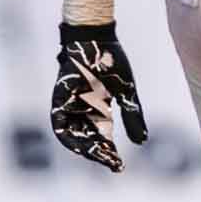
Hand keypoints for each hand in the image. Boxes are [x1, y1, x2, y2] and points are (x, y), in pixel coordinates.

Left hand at [51, 22, 148, 172]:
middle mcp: (81, 109)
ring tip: (101, 155)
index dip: (108, 153)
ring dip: (85, 149)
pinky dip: (69, 136)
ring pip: (72, 136)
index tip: (120, 166)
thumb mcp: (126, 93)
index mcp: (97, 108)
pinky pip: (58, 123)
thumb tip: (141, 142)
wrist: (96, 35)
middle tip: (113, 163)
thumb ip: (132, 117)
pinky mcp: (59, 97)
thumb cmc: (110, 60)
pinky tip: (83, 144)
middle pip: (86, 140)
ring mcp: (69, 103)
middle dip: (99, 154)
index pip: (101, 138)